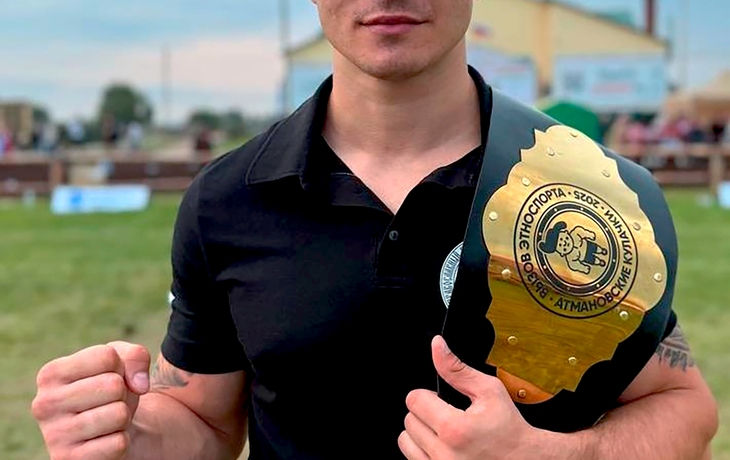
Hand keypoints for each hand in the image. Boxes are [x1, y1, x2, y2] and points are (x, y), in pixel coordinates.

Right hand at [32, 342, 150, 459]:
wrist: (108, 432)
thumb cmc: (110, 390)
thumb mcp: (122, 362)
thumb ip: (136, 356)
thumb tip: (140, 385)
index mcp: (50, 374)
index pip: (107, 357)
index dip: (120, 367)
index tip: (107, 378)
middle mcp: (44, 404)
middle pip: (113, 385)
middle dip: (123, 393)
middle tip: (108, 403)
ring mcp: (54, 436)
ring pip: (118, 414)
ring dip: (122, 417)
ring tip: (107, 421)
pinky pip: (118, 443)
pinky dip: (121, 441)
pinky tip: (104, 441)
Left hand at [399, 336, 560, 459]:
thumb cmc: (510, 429)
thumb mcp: (488, 391)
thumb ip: (457, 368)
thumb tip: (437, 346)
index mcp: (455, 429)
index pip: (414, 399)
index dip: (427, 394)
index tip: (439, 399)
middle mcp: (444, 454)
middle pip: (409, 420)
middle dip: (425, 412)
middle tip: (447, 415)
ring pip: (405, 441)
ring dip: (420, 432)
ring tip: (442, 431)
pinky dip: (422, 451)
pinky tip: (442, 446)